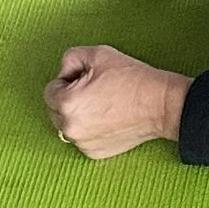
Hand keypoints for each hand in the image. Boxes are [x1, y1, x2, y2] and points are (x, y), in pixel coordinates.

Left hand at [45, 45, 190, 159]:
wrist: (159, 104)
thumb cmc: (132, 79)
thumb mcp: (99, 54)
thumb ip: (71, 58)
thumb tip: (65, 71)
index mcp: (67, 103)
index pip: (49, 91)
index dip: (67, 80)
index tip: (85, 79)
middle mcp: (70, 128)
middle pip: (55, 110)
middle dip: (68, 99)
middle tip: (94, 90)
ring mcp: (82, 143)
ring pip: (68, 126)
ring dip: (77, 115)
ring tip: (103, 104)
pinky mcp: (94, 153)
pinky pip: (82, 138)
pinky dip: (89, 129)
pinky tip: (108, 119)